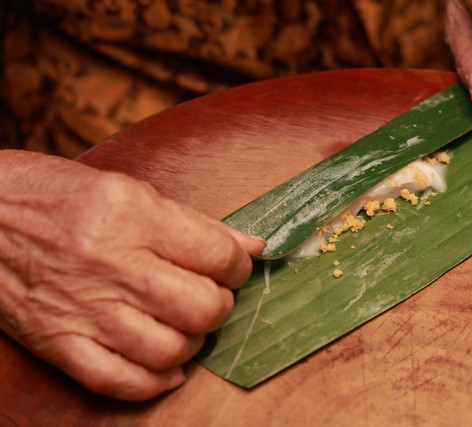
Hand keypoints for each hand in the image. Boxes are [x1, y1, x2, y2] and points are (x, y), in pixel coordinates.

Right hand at [0, 150, 264, 400]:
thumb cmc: (54, 196)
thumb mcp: (128, 190)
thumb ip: (194, 222)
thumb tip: (250, 246)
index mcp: (131, 216)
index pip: (216, 255)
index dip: (239, 265)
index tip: (235, 267)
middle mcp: (110, 264)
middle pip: (202, 308)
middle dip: (221, 305)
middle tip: (212, 294)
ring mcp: (83, 308)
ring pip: (169, 349)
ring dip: (192, 342)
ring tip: (186, 325)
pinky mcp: (59, 342)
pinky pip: (120, 381)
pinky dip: (155, 381)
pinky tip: (166, 365)